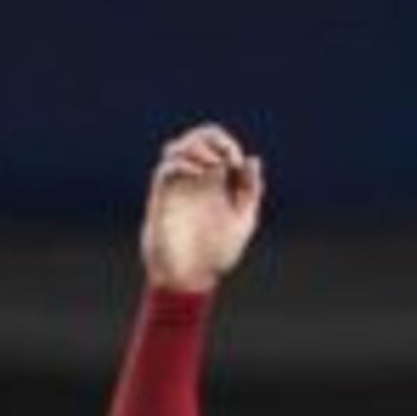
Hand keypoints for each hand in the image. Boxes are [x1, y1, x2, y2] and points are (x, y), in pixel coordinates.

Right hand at [142, 122, 264, 293]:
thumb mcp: (243, 221)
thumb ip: (250, 191)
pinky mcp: (162, 198)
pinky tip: (199, 173)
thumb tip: (253, 159)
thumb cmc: (216, 254)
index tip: (238, 165)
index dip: (228, 144)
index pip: (216, 145)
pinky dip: (183, 163)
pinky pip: (166, 168)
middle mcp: (194, 180)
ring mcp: (177, 187)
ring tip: (213, 165)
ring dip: (196, 147)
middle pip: (195, 138)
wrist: (190, 277)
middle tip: (227, 159)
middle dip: (213, 139)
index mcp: (215, 183)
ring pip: (175, 147)